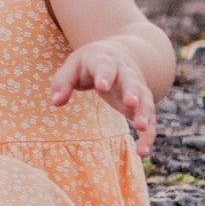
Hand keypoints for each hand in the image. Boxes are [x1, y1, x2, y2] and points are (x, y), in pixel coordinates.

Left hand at [56, 36, 157, 154]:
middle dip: (132, 92)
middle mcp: (126, 73)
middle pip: (131, 82)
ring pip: (145, 100)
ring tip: (141, 128)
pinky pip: (149, 119)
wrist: (119, 54)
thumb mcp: (73, 66)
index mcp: (105, 61)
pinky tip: (143, 151)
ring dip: (145, 114)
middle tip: (131, 104)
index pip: (105, 67)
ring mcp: (137, 89)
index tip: (102, 87)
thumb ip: (62, 82)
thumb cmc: (90, 63)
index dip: (104, 76)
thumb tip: (55, 102)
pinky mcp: (142, 104)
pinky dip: (148, 134)